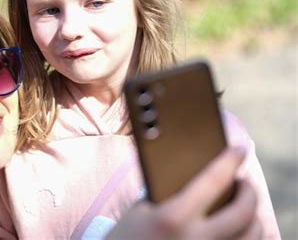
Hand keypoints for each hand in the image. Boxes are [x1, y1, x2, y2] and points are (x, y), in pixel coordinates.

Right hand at [106, 147, 262, 239]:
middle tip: (242, 181)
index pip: (213, 180)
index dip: (230, 160)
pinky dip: (250, 238)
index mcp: (173, 218)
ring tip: (243, 205)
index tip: (240, 149)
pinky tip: (245, 229)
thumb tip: (197, 174)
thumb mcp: (140, 210)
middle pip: (243, 212)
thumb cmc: (126, 238)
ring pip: (252, 236)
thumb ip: (168, 192)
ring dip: (253, 216)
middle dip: (249, 191)